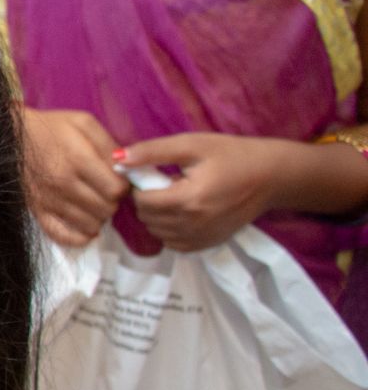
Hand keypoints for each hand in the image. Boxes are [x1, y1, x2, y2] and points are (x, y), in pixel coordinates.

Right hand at [21, 107, 128, 245]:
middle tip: (104, 189)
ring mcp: (49, 201)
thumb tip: (126, 168)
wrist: (8, 136)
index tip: (117, 179)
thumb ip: (108, 143)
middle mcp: (64, 184)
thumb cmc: (50, 127)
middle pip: (106, 208)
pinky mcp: (37, 212)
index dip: (123, 186)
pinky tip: (84, 224)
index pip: (116, 189)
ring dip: (98, 216)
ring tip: (93, 201)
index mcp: (78, 159)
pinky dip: (80, 236)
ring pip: (91, 225)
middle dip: (112, 200)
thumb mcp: (83, 123)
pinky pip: (65, 237)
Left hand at [123, 132, 280, 251]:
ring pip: (157, 233)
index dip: (139, 187)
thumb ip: (152, 152)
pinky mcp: (209, 244)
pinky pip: (174, 244)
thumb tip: (117, 158)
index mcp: (188, 200)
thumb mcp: (191, 144)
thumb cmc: (232, 155)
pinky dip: (169, 230)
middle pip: (147, 219)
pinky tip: (182, 212)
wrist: (271, 176)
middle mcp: (194, 225)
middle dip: (147, 201)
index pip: (142, 202)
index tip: (152, 174)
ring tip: (175, 196)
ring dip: (157, 216)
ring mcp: (202, 238)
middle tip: (164, 183)